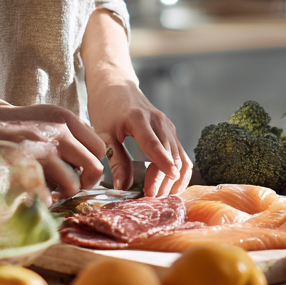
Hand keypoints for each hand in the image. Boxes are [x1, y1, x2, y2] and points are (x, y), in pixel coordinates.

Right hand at [0, 64, 104, 197]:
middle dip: (86, 182)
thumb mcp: (47, 116)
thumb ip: (71, 131)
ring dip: (64, 192)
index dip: (93, 162)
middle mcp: (58, 131)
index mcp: (66, 118)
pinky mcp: (26, 165)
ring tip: (52, 189)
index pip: (99, 146)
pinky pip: (48, 194)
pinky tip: (36, 191)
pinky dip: (45, 198)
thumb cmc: (15, 124)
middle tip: (72, 185)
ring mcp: (42, 149)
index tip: (82, 170)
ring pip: (73, 184)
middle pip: (94, 167)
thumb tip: (93, 154)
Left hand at [86, 80, 191, 196]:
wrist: (117, 86)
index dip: (163, 162)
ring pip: (180, 157)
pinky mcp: (171, 132)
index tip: (169, 178)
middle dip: (163, 180)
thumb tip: (123, 187)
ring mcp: (168, 127)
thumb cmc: (106, 108)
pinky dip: (180, 172)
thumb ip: (115, 160)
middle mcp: (159, 122)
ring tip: (159, 195)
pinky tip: (172, 187)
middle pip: (169, 155)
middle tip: (150, 198)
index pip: (154, 144)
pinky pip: (182, 155)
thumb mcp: (103, 134)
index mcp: (139, 119)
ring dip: (173, 179)